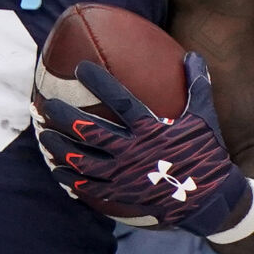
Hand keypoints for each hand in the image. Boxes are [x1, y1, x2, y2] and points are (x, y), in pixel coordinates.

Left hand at [33, 55, 248, 236]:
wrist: (210, 200)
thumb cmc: (206, 152)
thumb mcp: (204, 117)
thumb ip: (196, 85)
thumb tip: (193, 54)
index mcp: (153, 131)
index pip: (120, 102)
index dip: (99, 83)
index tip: (79, 68)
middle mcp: (134, 153)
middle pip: (91, 132)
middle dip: (65, 118)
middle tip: (46, 105)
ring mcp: (126, 176)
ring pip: (84, 161)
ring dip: (60, 148)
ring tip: (43, 135)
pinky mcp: (122, 194)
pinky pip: (90, 187)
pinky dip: (71, 178)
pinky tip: (56, 169)